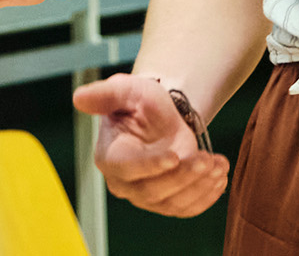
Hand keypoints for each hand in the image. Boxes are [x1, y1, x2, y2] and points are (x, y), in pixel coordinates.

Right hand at [70, 73, 227, 216]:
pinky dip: (206, 196)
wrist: (163, 115)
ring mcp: (147, 197)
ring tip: (218, 163)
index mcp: (110, 157)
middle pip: (153, 191)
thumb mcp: (125, 90)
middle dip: (184, 176)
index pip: (128, 169)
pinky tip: (219, 175)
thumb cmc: (140, 102)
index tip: (175, 156)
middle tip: (207, 158)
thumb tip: (78, 98)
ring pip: (173, 202)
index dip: (150, 165)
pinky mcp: (168, 203)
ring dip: (200, 186)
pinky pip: (187, 208)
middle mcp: (125, 183)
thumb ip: (104, 95)